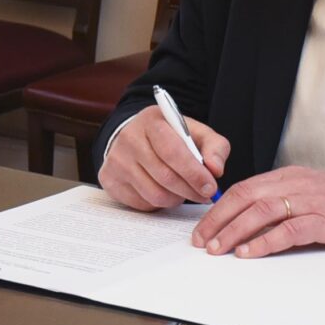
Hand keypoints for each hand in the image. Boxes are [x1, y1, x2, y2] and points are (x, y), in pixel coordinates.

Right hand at [101, 109, 229, 208]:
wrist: (135, 136)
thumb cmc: (171, 136)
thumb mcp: (197, 133)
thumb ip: (215, 147)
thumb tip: (215, 170)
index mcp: (152, 121)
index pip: (173, 151)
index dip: (194, 173)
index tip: (210, 187)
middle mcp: (129, 138)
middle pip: (164, 176)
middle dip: (190, 190)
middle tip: (204, 195)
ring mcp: (116, 160)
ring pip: (154, 194)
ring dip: (176, 198)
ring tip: (183, 191)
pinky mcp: (109, 180)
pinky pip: (142, 203)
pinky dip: (159, 203)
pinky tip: (164, 191)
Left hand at [191, 167, 324, 258]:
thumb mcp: (315, 199)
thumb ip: (285, 207)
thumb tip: (249, 228)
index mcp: (292, 176)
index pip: (244, 189)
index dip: (218, 210)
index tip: (201, 230)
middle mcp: (299, 184)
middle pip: (246, 197)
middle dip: (218, 221)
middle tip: (201, 243)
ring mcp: (314, 201)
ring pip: (262, 211)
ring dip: (235, 232)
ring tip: (219, 250)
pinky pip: (289, 229)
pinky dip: (265, 242)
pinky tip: (250, 254)